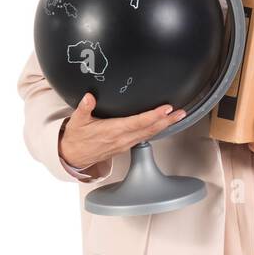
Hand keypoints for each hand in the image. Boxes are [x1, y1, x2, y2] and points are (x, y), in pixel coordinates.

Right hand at [59, 91, 186, 170]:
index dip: (153, 116)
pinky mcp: (126, 146)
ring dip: (165, 125)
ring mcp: (125, 144)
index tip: (166, 108)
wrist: (73, 157)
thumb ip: (84, 108)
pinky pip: (144, 137)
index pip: (138, 122)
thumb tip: (89, 97)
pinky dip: (156, 130)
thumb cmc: (76, 139)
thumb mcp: (76, 122)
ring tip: (177, 116)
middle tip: (180, 112)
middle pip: (149, 129)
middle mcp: (122, 139)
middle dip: (167, 121)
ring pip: (149, 134)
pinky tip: (163, 124)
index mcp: (112, 131)